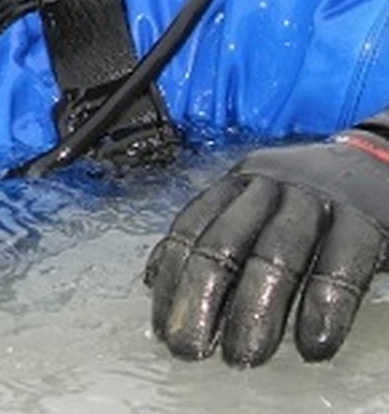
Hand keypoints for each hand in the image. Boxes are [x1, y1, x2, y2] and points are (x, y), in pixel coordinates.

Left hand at [145, 133, 388, 366]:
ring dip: (255, 309)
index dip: (172, 277)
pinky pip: (340, 264)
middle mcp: (271, 184)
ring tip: (242, 357)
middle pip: (226, 240)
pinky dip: (324, 306)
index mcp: (240, 181)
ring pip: (277, 252)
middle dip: (200, 298)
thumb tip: (153, 280)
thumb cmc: (312, 199)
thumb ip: (214, 235)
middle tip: (187, 349)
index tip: (160, 326)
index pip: (193, 226)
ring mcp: (318, 198)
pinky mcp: (366, 219)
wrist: (382, 161)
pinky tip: (312, 346)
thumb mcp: (257, 203)